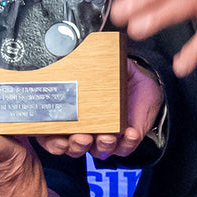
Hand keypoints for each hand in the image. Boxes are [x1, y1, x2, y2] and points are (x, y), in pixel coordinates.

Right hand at [38, 58, 163, 158]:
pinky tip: (128, 132)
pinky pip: (124, 147)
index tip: (56, 135)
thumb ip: (91, 59)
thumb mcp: (104, 65)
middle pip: (73, 147)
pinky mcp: (126, 140)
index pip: (54, 132)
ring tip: (106, 135)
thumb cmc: (118, 77)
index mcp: (74, 114)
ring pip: (97, 151)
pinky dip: (126, 142)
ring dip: (101, 145)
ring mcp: (105, 137)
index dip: (52, 138)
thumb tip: (78, 45)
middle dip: (75, 145)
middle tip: (81, 137)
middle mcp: (87, 129)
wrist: (145, 82)